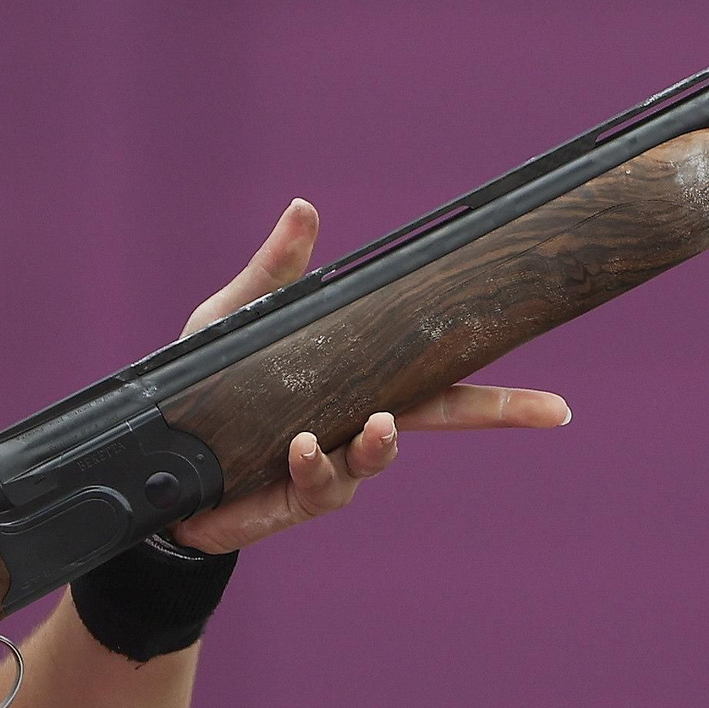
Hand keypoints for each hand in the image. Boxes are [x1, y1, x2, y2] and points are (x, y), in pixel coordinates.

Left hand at [170, 199, 571, 554]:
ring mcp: (325, 468)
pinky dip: (316, 465)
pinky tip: (304, 446)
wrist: (152, 462)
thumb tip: (304, 207)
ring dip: (382, 444)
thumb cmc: (200, 389)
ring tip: (378, 426)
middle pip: (434, 421)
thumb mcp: (231, 321)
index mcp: (352, 384)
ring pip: (375, 460)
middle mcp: (351, 426)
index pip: (434, 382)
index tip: (556, 401)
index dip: (494, 390)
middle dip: (493, 415)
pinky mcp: (288, 500)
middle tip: (545, 409)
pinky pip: (318, 486)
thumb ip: (273, 273)